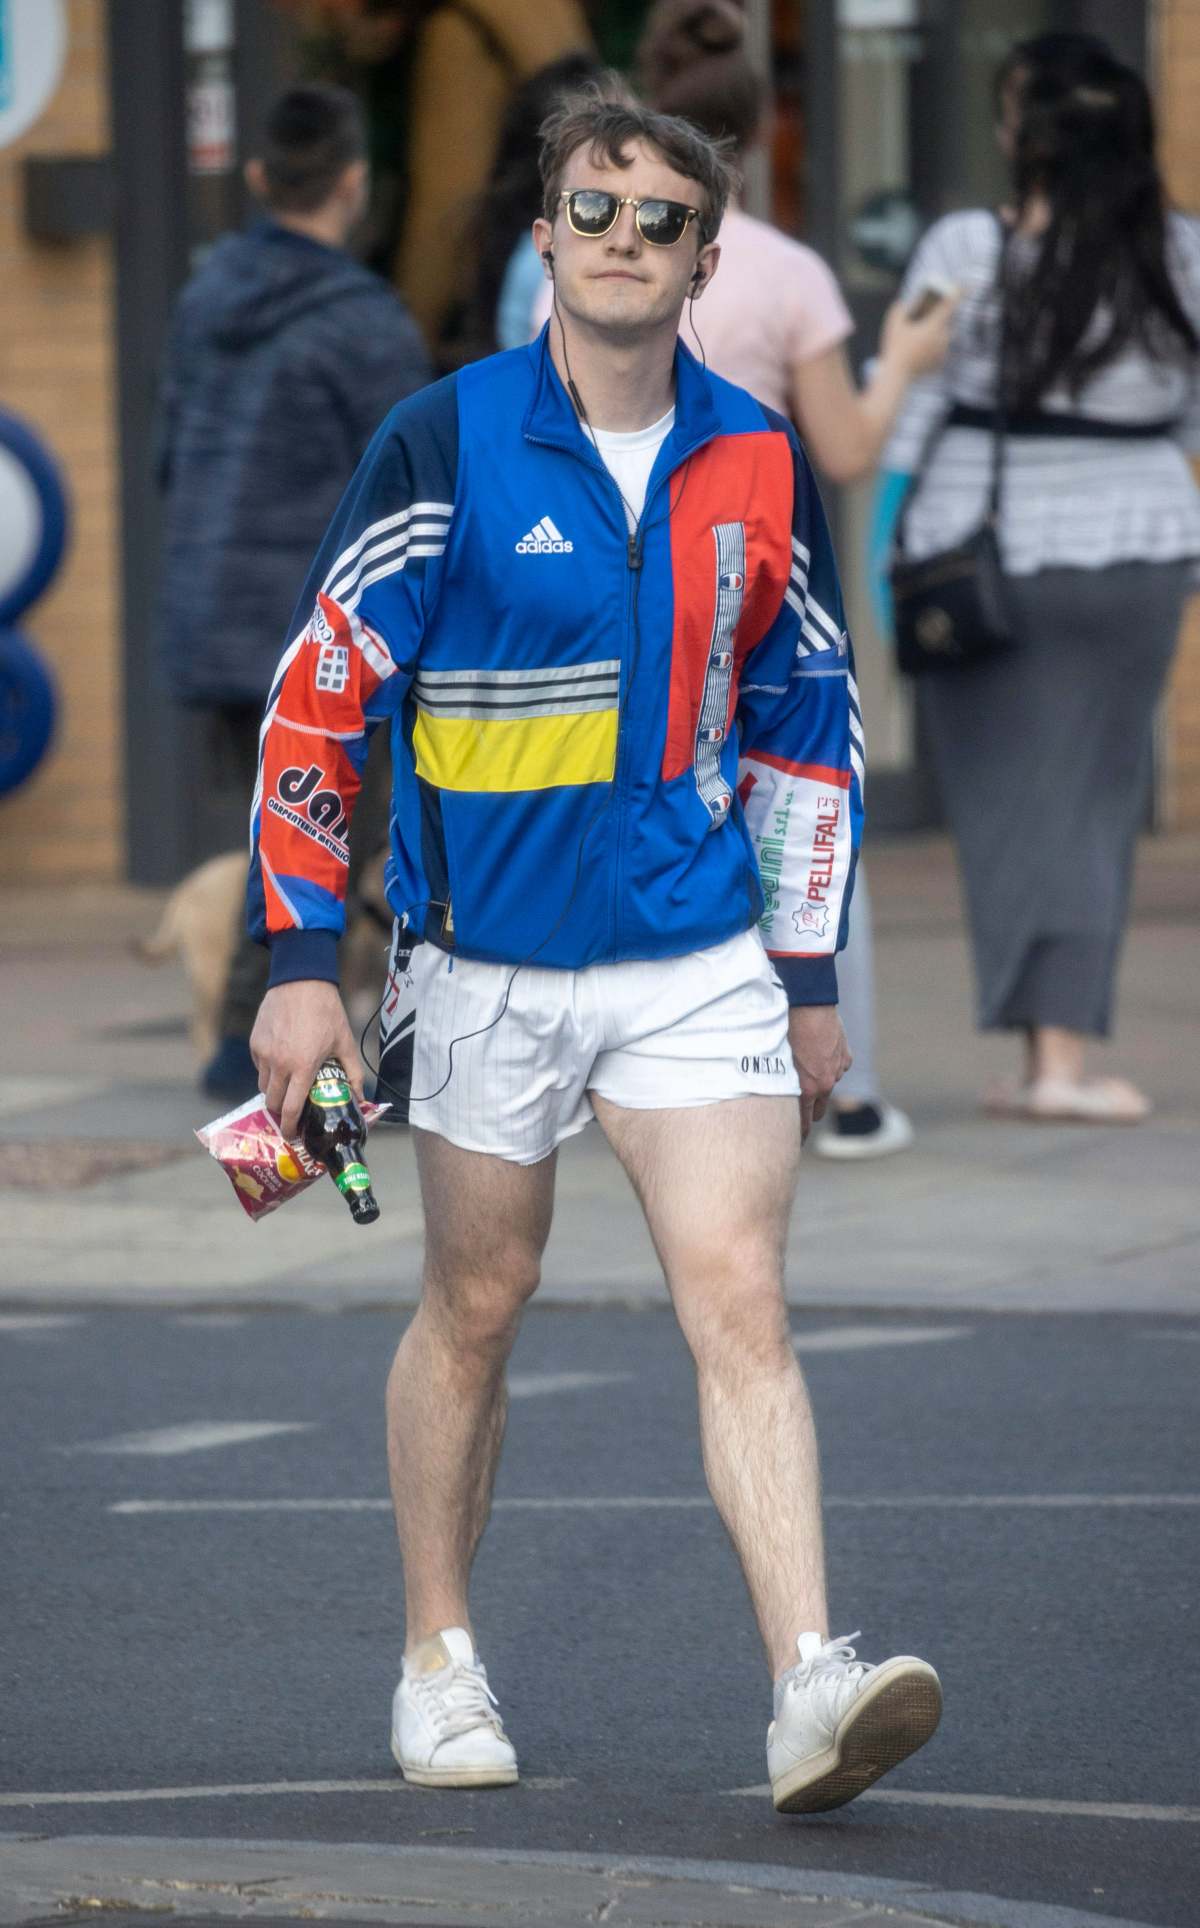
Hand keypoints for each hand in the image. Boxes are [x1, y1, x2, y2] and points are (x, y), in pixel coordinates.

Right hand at [249, 980, 363, 1141]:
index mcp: (302, 1067)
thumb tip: (361, 1099)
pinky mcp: (255, 1043)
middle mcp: (279, 1063)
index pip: (290, 1109)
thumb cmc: (326, 1012)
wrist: (301, 981)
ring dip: (273, 1093)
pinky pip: (259, 1067)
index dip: (290, 1127)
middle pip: (272, 1103)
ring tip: (287, 1089)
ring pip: (262, 1086)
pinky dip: (268, 1072)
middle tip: (290, 1115)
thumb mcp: (345, 1043)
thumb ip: (353, 1074)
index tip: (292, 1135)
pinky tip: (282, 1064)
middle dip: (280, 1114)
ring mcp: (264, 1053)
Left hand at [788, 1005, 851, 1143]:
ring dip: (819, 1083)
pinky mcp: (846, 1057)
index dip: (797, 1135)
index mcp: (807, 1089)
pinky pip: (837, 1067)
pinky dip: (829, 1065)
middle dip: (808, 1113)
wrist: (809, 1005)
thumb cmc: (785, 1031)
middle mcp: (825, 1084)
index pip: (802, 1123)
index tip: (792, 1142)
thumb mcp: (775, 1061)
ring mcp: (838, 1070)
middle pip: (818, 1111)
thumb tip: (768, 1099)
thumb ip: (778, 1083)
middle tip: (797, 1113)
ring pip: (827, 1086)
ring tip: (805, 1070)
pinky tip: (817, 1052)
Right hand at [879, 288, 958, 378]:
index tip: (964, 286)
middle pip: (945, 322)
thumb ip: (898, 309)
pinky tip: (920, 353)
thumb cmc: (895, 348)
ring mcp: (943, 351)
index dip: (958, 293)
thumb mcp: (893, 325)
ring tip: (918, 341)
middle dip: (936, 320)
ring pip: (943, 338)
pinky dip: (932, 350)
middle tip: (924, 323)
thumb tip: (902, 303)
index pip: (949, 305)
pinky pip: (940, 352)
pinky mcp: (940, 362)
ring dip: (934, 336)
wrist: (897, 374)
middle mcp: (943, 337)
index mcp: (934, 325)